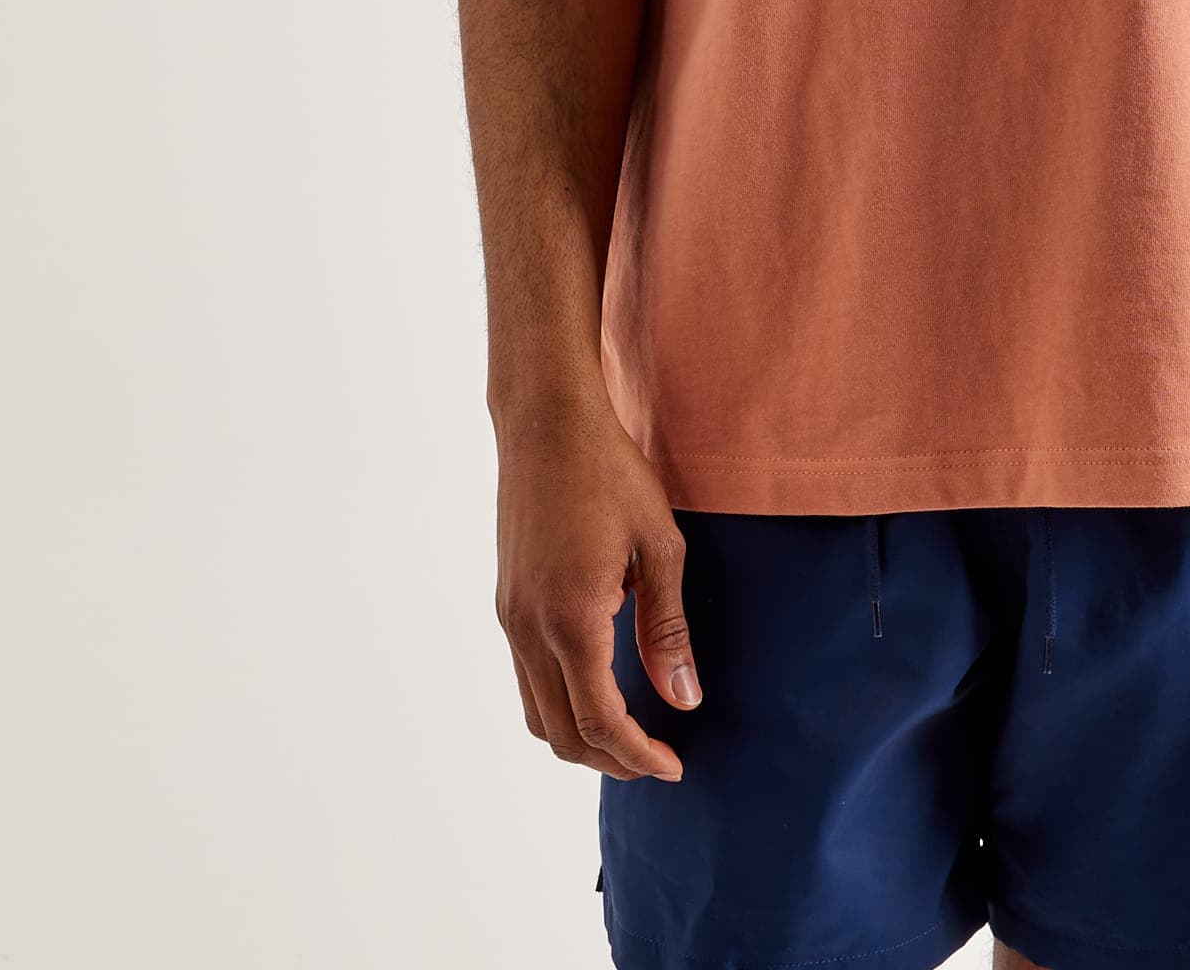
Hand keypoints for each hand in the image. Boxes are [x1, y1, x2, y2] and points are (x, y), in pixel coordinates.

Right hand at [493, 393, 702, 779]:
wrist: (547, 423)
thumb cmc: (611, 474)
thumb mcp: (659, 547)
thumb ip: (667, 631)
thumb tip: (683, 700)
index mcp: (570, 619)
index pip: (600, 721)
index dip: (638, 755)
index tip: (674, 766)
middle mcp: (528, 628)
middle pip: (562, 733)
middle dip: (611, 759)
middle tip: (659, 758)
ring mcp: (509, 617)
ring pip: (537, 713)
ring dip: (582, 736)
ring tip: (632, 733)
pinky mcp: (506, 603)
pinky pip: (527, 678)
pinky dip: (561, 703)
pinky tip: (599, 686)